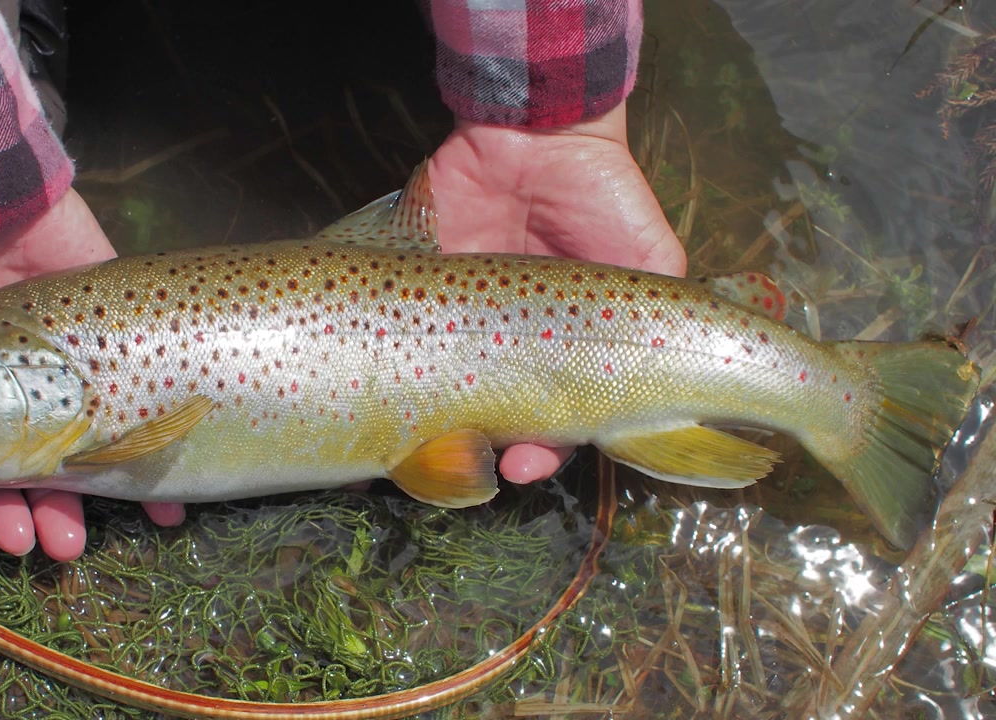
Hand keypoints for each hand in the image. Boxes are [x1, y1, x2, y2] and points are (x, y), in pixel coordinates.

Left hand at [429, 104, 685, 483]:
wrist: (538, 130)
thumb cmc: (602, 195)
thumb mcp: (651, 258)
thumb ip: (668, 313)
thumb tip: (684, 380)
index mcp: (559, 341)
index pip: (550, 412)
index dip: (546, 447)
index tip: (534, 465)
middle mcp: (508, 336)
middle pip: (495, 411)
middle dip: (496, 447)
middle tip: (501, 463)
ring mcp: (460, 314)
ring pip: (446, 387)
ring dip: (448, 421)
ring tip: (458, 441)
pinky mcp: (419, 284)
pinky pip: (400, 336)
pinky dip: (401, 369)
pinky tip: (409, 396)